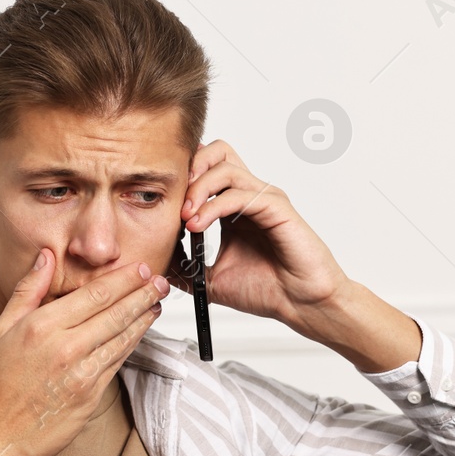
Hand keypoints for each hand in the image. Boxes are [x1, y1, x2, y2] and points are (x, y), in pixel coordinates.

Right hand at [0, 249, 170, 455]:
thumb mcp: (2, 329)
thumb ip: (27, 290)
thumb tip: (46, 257)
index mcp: (42, 326)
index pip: (95, 294)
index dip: (123, 279)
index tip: (139, 268)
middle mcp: (66, 347)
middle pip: (115, 313)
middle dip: (143, 293)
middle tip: (161, 281)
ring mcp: (82, 373)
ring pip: (122, 337)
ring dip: (144, 317)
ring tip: (157, 302)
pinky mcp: (91, 395)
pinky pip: (118, 362)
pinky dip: (133, 343)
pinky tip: (140, 332)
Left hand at [170, 140, 350, 325]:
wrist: (301, 305)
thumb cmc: (267, 290)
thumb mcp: (209, 278)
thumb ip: (183, 265)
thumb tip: (154, 260)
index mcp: (234, 206)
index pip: (205, 168)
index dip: (182, 177)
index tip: (162, 203)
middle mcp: (249, 196)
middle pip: (217, 151)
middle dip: (190, 167)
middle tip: (173, 199)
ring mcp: (264, 198)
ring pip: (225, 167)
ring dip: (197, 189)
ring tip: (185, 217)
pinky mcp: (277, 207)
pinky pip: (240, 193)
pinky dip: (213, 206)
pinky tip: (199, 225)